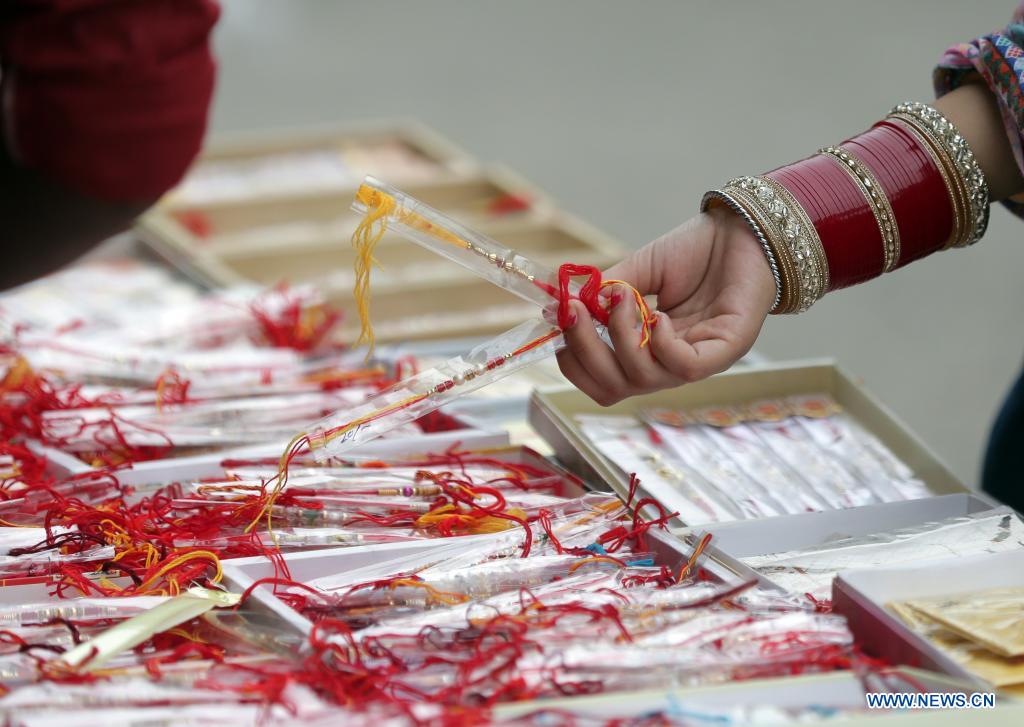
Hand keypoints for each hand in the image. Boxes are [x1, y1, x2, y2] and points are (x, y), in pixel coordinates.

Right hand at [557, 206, 776, 404]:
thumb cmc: (695, 251)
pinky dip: (661, 344)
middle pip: (615, 388)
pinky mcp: (727, 349)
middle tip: (575, 311)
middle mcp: (669, 364)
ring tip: (623, 298)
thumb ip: (602, 295)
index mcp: (647, 351)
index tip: (559, 320)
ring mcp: (699, 360)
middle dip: (586, 352)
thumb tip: (557, 309)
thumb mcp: (636, 272)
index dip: (574, 362)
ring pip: (646, 380)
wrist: (744, 228)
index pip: (602, 382)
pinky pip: (684, 367)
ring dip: (622, 340)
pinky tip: (658, 315)